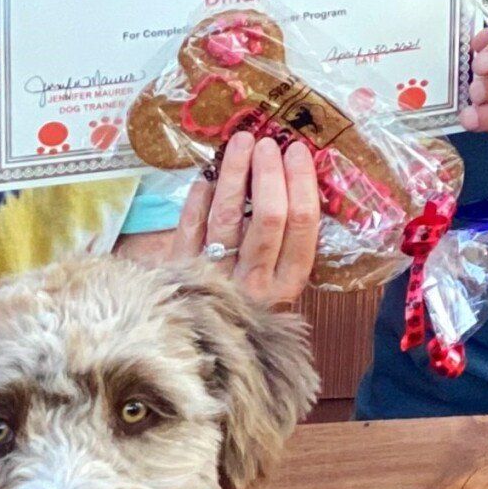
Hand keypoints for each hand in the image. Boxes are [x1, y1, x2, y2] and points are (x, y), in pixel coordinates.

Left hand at [171, 130, 321, 308]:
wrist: (201, 345)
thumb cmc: (248, 303)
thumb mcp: (279, 282)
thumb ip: (287, 243)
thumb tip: (294, 179)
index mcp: (289, 283)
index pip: (302, 226)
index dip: (301, 183)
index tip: (298, 152)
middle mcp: (256, 283)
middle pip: (268, 218)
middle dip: (270, 173)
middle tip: (268, 143)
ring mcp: (218, 277)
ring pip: (228, 216)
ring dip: (235, 173)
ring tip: (241, 142)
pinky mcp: (185, 270)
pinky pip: (192, 225)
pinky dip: (199, 197)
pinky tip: (207, 175)